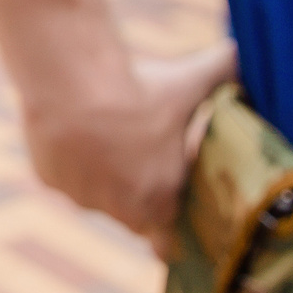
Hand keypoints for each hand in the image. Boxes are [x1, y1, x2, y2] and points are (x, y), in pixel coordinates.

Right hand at [22, 39, 236, 253]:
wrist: (73, 84)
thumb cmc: (139, 90)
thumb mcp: (188, 81)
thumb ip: (222, 71)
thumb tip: (243, 51)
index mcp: (160, 200)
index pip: (168, 240)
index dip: (170, 226)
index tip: (169, 204)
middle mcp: (121, 210)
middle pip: (130, 214)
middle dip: (134, 192)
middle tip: (136, 156)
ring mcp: (82, 197)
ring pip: (94, 194)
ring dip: (100, 175)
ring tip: (103, 133)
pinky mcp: (50, 181)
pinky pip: (62, 175)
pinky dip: (67, 159)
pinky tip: (73, 128)